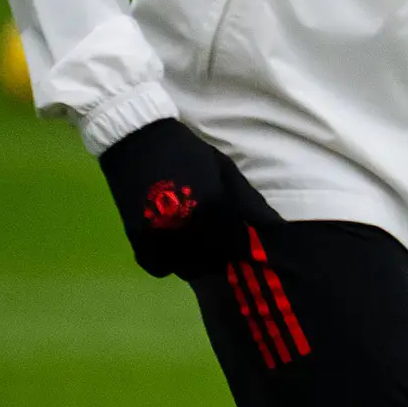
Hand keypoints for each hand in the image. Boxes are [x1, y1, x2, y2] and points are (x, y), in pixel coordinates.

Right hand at [94, 119, 276, 279]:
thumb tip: (270, 225)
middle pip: (213, 261)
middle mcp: (189, 226)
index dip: (239, 246)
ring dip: (194, 262)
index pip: (236, 245)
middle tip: (216, 244)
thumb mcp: (224, 169)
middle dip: (219, 256)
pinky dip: (166, 263)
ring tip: (195, 246)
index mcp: (215, 209)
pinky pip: (157, 267)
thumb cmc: (187, 152)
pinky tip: (171, 249)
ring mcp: (161, 235)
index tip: (237, 241)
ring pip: (186, 268)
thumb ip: (246, 199)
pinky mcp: (137, 238)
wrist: (138, 139)